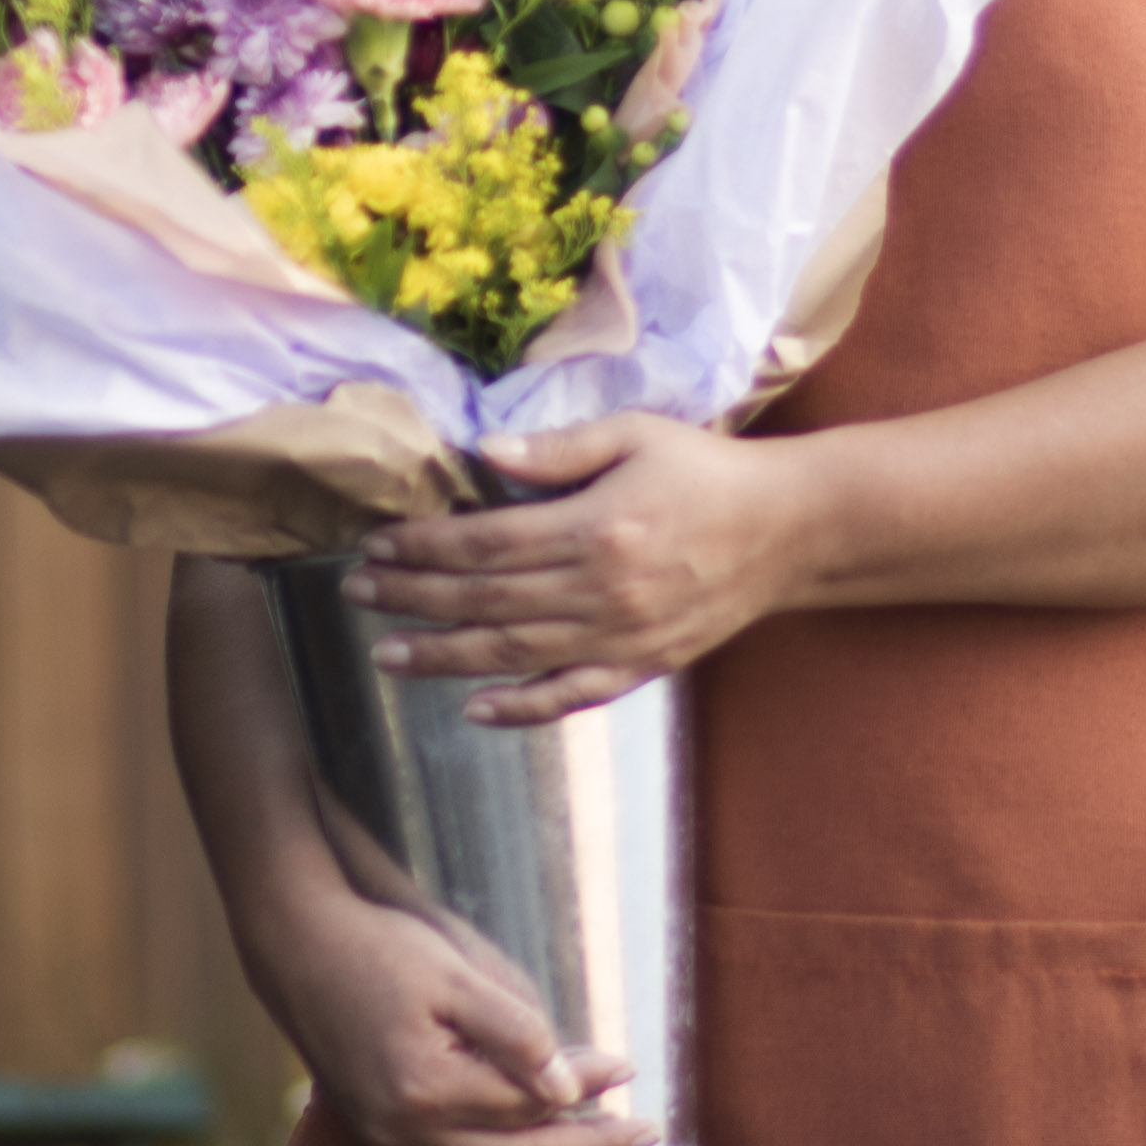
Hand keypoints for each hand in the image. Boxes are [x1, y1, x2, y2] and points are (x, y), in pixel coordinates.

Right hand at [244, 882, 651, 1145]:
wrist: (300, 955)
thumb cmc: (379, 952)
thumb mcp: (453, 976)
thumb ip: (515, 1033)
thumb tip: (570, 1088)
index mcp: (427, 1089)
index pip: (531, 1106)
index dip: (589, 1089)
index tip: (630, 1069)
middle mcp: (407, 1135)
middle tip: (647, 1139)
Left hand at [347, 416, 817, 725]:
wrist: (789, 530)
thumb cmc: (707, 472)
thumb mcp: (636, 435)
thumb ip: (558, 448)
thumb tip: (483, 451)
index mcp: (595, 528)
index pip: (486, 543)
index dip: (424, 547)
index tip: (376, 546)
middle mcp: (601, 591)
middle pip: (486, 600)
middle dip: (413, 597)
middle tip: (355, 594)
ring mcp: (620, 638)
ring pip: (513, 654)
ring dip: (443, 656)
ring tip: (386, 654)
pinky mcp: (642, 667)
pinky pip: (571, 697)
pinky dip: (521, 709)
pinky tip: (473, 708)